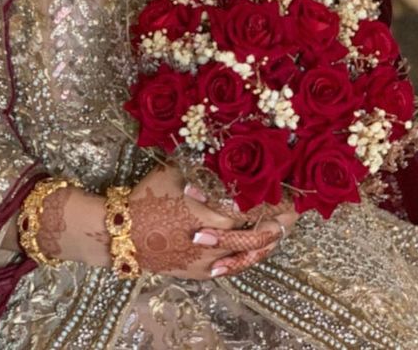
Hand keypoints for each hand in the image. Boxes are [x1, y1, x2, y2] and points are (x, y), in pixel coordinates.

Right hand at [127, 164, 288, 279]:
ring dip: (267, 242)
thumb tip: (225, 146)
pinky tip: (256, 251)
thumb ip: (203, 165)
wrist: (122, 234)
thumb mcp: (175, 171)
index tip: (291, 195)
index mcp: (213, 211)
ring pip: (248, 253)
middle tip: (296, 214)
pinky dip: (246, 258)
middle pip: (258, 232)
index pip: (255, 208)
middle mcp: (216, 238)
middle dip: (280, 223)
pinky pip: (232, 267)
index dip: (275, 202)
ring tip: (281, 231)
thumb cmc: (148, 197)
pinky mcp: (200, 271)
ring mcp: (209, 259)